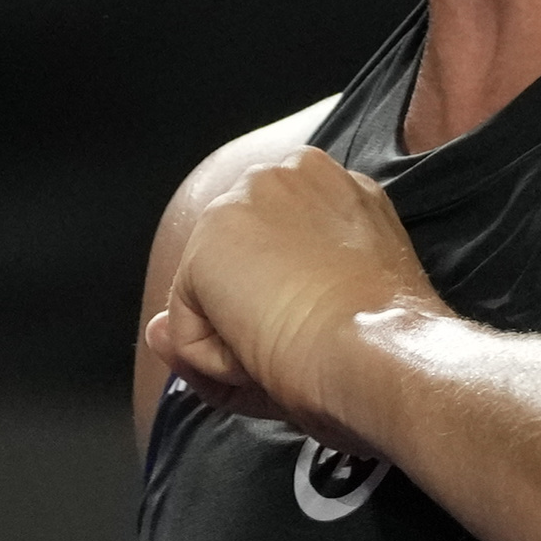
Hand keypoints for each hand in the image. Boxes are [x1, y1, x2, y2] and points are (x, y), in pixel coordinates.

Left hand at [147, 146, 437, 446]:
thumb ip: (248, 317)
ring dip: (238, 346)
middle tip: (307, 347)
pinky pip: (188, 333)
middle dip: (253, 322)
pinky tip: (265, 355)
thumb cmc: (384, 348)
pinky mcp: (209, 243)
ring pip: (209, 301)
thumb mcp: (333, 316)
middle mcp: (288, 175)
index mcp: (337, 186)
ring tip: (291, 351)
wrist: (384, 354)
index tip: (330, 330)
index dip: (290, 306)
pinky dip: (217, 365)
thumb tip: (156, 329)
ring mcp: (243, 202)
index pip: (275, 250)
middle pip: (236, 270)